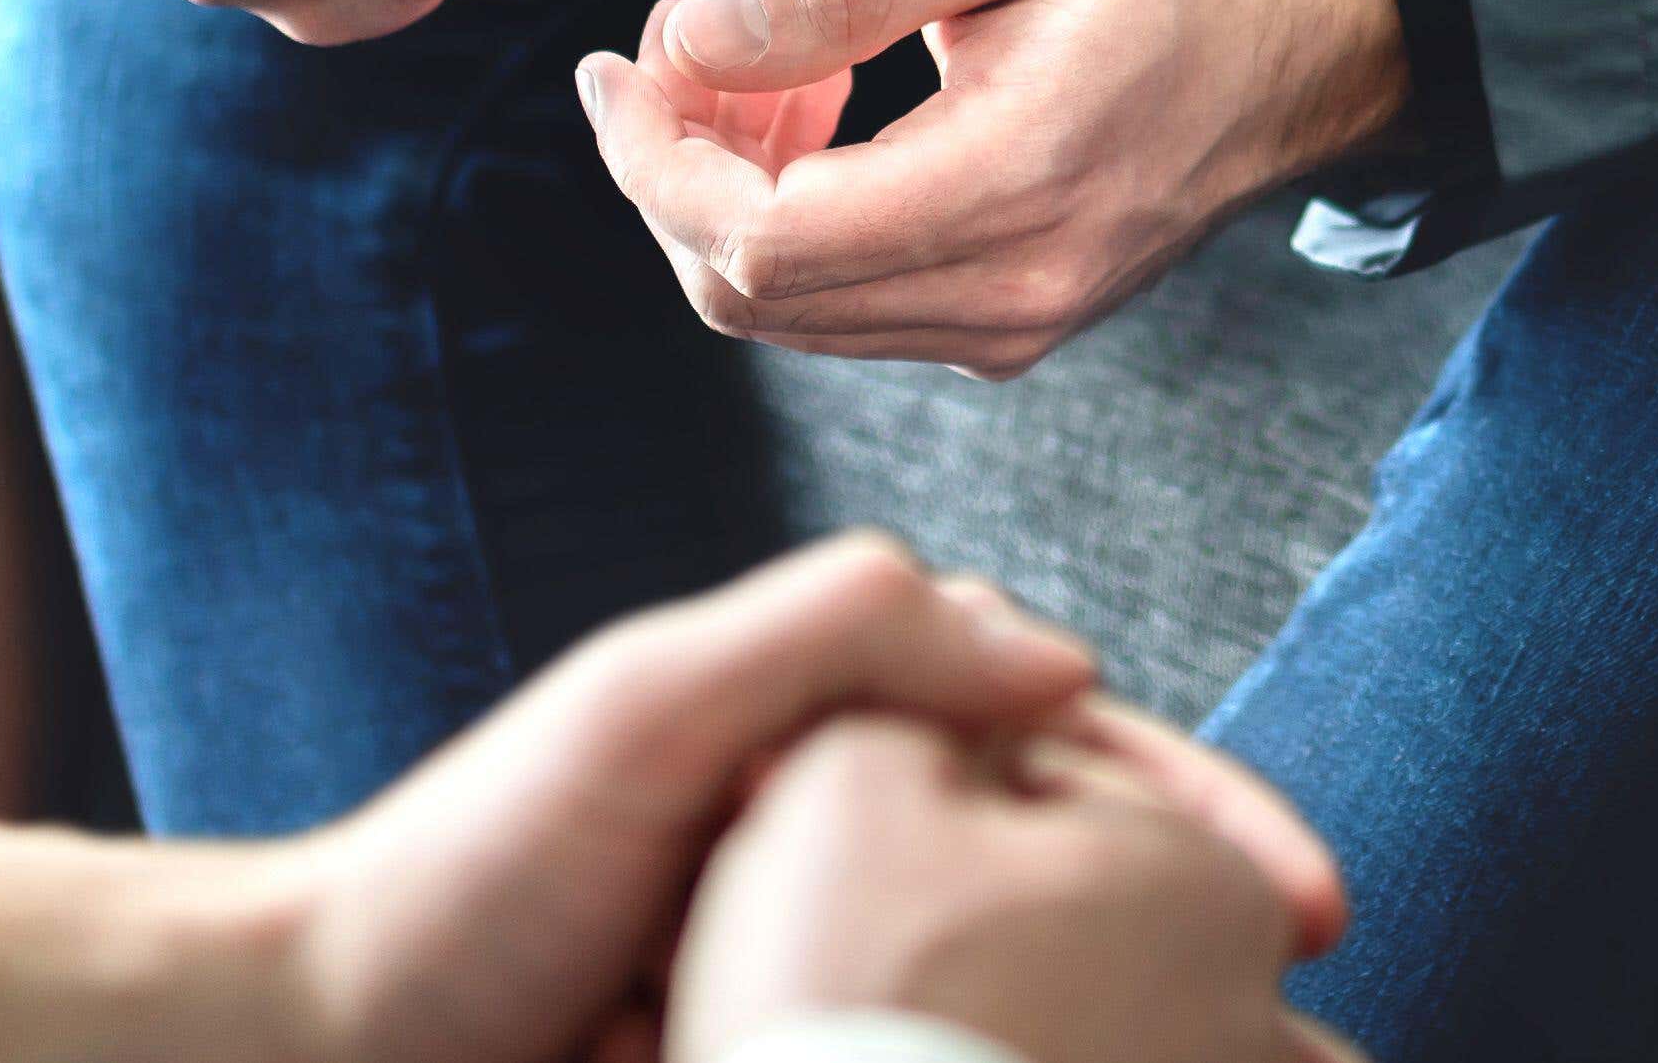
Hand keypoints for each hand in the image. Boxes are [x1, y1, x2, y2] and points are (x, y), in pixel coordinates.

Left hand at [291, 534, 1340, 1062]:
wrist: (336, 1046)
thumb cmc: (473, 870)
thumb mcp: (655, 708)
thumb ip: (843, 637)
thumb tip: (1059, 656)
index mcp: (835, 715)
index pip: (1068, 736)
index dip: (1200, 811)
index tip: (1304, 899)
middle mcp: (849, 820)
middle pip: (1079, 862)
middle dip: (1213, 930)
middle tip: (1321, 1016)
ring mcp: (828, 943)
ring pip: (1034, 967)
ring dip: (1142, 1017)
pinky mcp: (800, 1041)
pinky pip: (951, 1047)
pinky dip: (1035, 1062)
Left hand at [576, 0, 1407, 377]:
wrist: (1319, 26)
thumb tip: (689, 35)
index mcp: (1016, 184)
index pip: (760, 239)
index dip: (652, 160)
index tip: (621, 59)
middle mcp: (1014, 290)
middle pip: (751, 291)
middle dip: (671, 169)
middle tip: (669, 42)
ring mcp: (1018, 323)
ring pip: (789, 310)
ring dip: (727, 190)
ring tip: (759, 56)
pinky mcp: (1015, 322)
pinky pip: (848, 304)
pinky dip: (791, 216)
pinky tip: (820, 106)